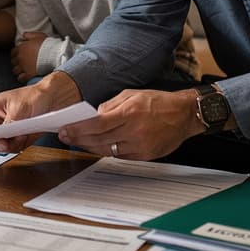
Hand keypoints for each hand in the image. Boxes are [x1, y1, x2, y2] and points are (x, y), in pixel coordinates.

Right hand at [0, 71, 81, 158]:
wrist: (55, 99)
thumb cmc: (34, 96)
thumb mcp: (18, 109)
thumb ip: (7, 125)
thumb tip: (0, 138)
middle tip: (7, 141)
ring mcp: (4, 130)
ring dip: (11, 144)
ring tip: (22, 132)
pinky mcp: (15, 137)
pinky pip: (12, 149)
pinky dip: (20, 145)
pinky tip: (27, 135)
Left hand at [11, 32, 45, 82]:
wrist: (53, 54)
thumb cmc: (47, 44)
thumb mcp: (38, 36)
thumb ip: (29, 35)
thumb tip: (23, 35)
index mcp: (21, 48)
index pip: (13, 52)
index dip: (16, 54)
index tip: (19, 56)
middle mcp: (20, 57)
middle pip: (13, 62)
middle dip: (17, 62)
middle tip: (22, 63)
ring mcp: (24, 66)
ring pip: (15, 70)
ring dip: (18, 70)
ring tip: (22, 71)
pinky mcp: (29, 74)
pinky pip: (21, 78)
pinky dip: (22, 78)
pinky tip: (25, 76)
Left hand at [59, 88, 199, 160]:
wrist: (184, 115)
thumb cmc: (159, 102)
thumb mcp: (132, 94)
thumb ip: (110, 105)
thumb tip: (94, 115)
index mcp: (129, 113)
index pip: (96, 125)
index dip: (78, 129)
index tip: (65, 130)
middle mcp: (133, 132)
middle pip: (99, 139)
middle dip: (79, 139)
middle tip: (65, 137)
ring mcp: (139, 146)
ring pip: (107, 150)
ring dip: (90, 146)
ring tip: (78, 141)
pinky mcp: (144, 156)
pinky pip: (120, 156)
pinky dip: (107, 151)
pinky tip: (98, 146)